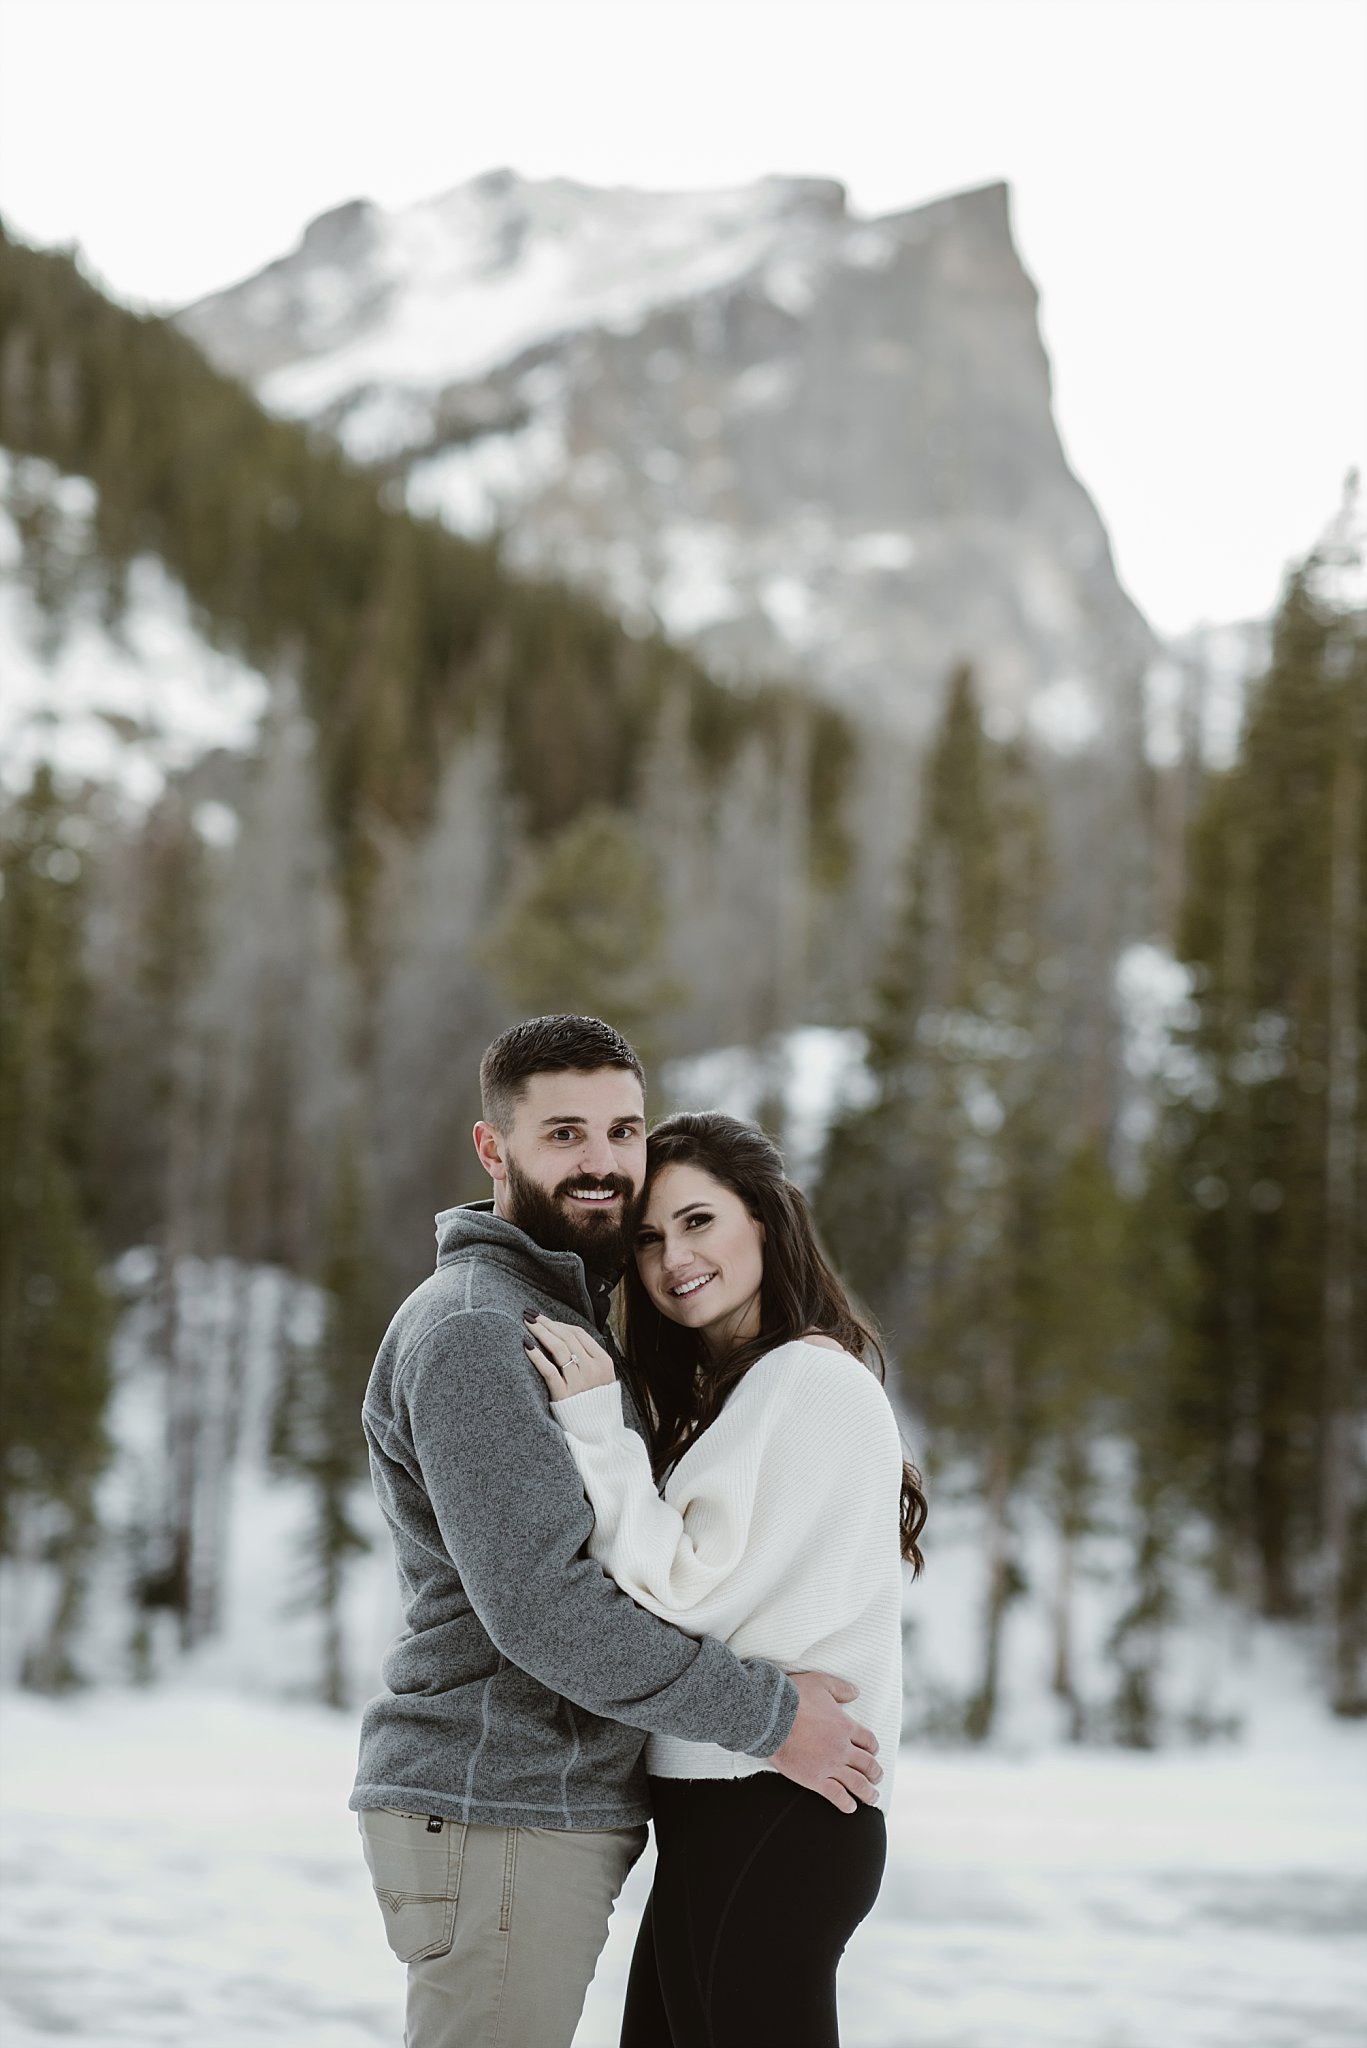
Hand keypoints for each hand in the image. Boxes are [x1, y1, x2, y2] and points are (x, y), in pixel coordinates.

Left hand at [523, 1313, 616, 1400]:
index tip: (546, 1320)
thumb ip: (590, 1358)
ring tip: (527, 1323)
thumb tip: (568, 1335)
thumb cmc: (595, 1403)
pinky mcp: (563, 1394)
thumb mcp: (602, 1378)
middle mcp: (592, 1369)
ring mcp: (578, 1381)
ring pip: (558, 1349)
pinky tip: (527, 1346)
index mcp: (604, 1362)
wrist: (596, 1433)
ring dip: (541, 1332)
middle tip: (531, 1315)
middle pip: (567, 1337)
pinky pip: (549, 1370)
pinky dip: (537, 1356)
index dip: (560, 1324)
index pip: (579, 1333)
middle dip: (547, 1323)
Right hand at [769, 1671, 881, 1814]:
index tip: (873, 1752)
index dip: (873, 1747)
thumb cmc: (794, 1697)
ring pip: (857, 1784)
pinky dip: (846, 1803)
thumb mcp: (821, 1683)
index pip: (868, 1740)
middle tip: (877, 1777)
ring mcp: (830, 1765)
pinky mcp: (815, 1779)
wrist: (771, 1717)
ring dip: (868, 1793)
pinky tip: (850, 1807)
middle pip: (868, 1764)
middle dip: (875, 1773)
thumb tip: (856, 1692)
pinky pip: (836, 1795)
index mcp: (845, 1726)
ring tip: (872, 1798)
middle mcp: (842, 1748)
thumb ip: (840, 1688)